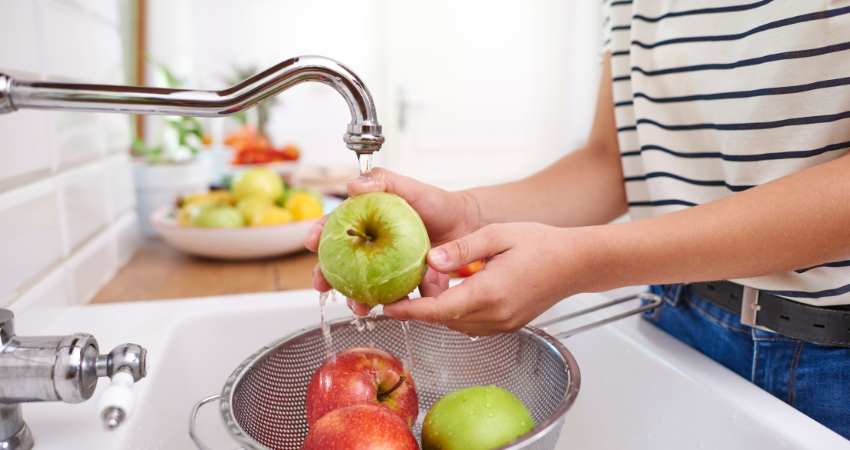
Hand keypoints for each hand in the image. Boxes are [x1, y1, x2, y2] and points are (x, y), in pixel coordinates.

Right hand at [306, 168, 478, 314]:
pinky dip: (393, 305)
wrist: (466, 224)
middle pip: (342, 261)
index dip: (319, 233)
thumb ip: (384, 180)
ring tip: (357, 306)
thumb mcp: (411, 188)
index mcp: (367, 220)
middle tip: (321, 285)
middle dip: (327, 276)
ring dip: (356, 298)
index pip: (336, 226)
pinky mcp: (405, 282)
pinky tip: (392, 310)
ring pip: (363, 284)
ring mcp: (387, 265)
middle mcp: (373, 245)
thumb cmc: (437, 203)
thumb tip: (353, 184)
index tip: (311, 242)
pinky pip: (395, 296)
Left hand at [382, 223, 597, 335]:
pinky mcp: (507, 326)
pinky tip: (456, 290)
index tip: (387, 307)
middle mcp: (495, 315)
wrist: (576, 263)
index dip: (409, 311)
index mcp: (490, 292)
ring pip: (456, 324)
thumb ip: (461, 248)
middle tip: (409, 282)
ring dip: (440, 308)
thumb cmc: (541, 244)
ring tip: (432, 283)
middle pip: (444, 319)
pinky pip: (471, 324)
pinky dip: (457, 311)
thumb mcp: (497, 235)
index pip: (439, 310)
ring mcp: (502, 324)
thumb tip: (430, 259)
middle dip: (422, 305)